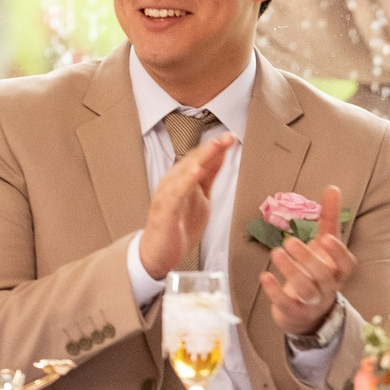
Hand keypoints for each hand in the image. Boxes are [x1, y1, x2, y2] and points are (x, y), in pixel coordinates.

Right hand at [136, 131, 232, 280]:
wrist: (159, 253)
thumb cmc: (179, 226)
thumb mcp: (201, 198)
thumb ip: (208, 178)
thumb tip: (220, 157)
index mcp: (182, 179)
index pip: (200, 158)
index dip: (216, 147)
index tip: (231, 137)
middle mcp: (173, 182)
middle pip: (193, 160)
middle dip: (211, 148)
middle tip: (227, 137)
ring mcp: (167, 195)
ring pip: (184, 172)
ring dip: (200, 158)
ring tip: (214, 147)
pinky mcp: (165, 209)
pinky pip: (176, 193)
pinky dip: (186, 181)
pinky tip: (196, 171)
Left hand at [262, 185, 357, 338]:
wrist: (307, 313)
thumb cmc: (317, 272)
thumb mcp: (324, 247)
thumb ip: (329, 219)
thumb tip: (333, 187)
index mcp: (338, 271)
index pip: (346, 264)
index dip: (339, 253)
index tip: (327, 238)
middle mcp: (329, 288)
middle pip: (323, 275)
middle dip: (307, 258)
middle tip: (289, 242)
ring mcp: (313, 303)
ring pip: (307, 291)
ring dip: (291, 271)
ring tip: (275, 253)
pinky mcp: (295, 313)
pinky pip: (287, 304)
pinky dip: (275, 291)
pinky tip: (264, 276)